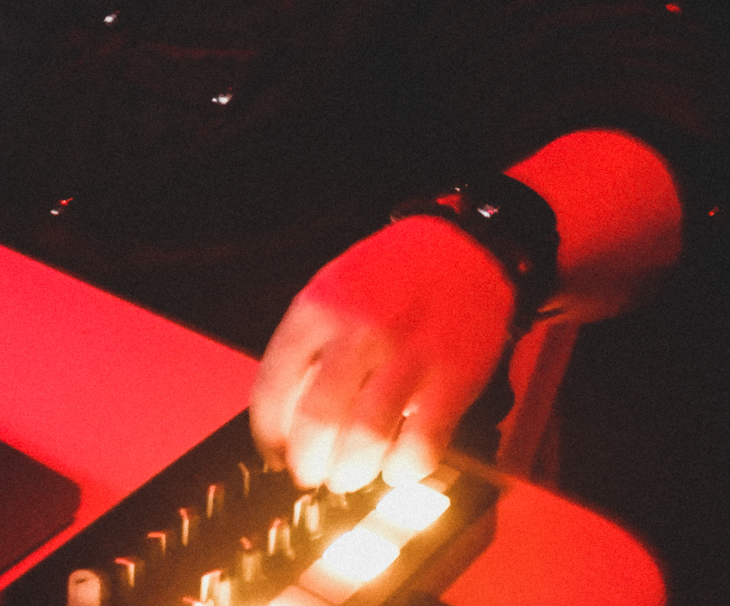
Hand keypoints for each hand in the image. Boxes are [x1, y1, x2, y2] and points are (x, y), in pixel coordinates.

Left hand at [249, 217, 512, 491]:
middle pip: (317, 419)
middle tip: (309, 476)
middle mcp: (357, 332)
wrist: (461, 250)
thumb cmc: (388, 276)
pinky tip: (396, 470)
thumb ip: (308, 346)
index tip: (272, 452)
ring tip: (348, 478)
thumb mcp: (331, 291)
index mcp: (316, 309)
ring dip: (351, 472)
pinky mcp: (452, 378)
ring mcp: (407, 356)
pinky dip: (404, 469)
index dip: (268, 431)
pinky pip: (422, 443)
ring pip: (366, 438)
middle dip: (307, 462)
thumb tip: (284, 415)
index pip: (273, 383)